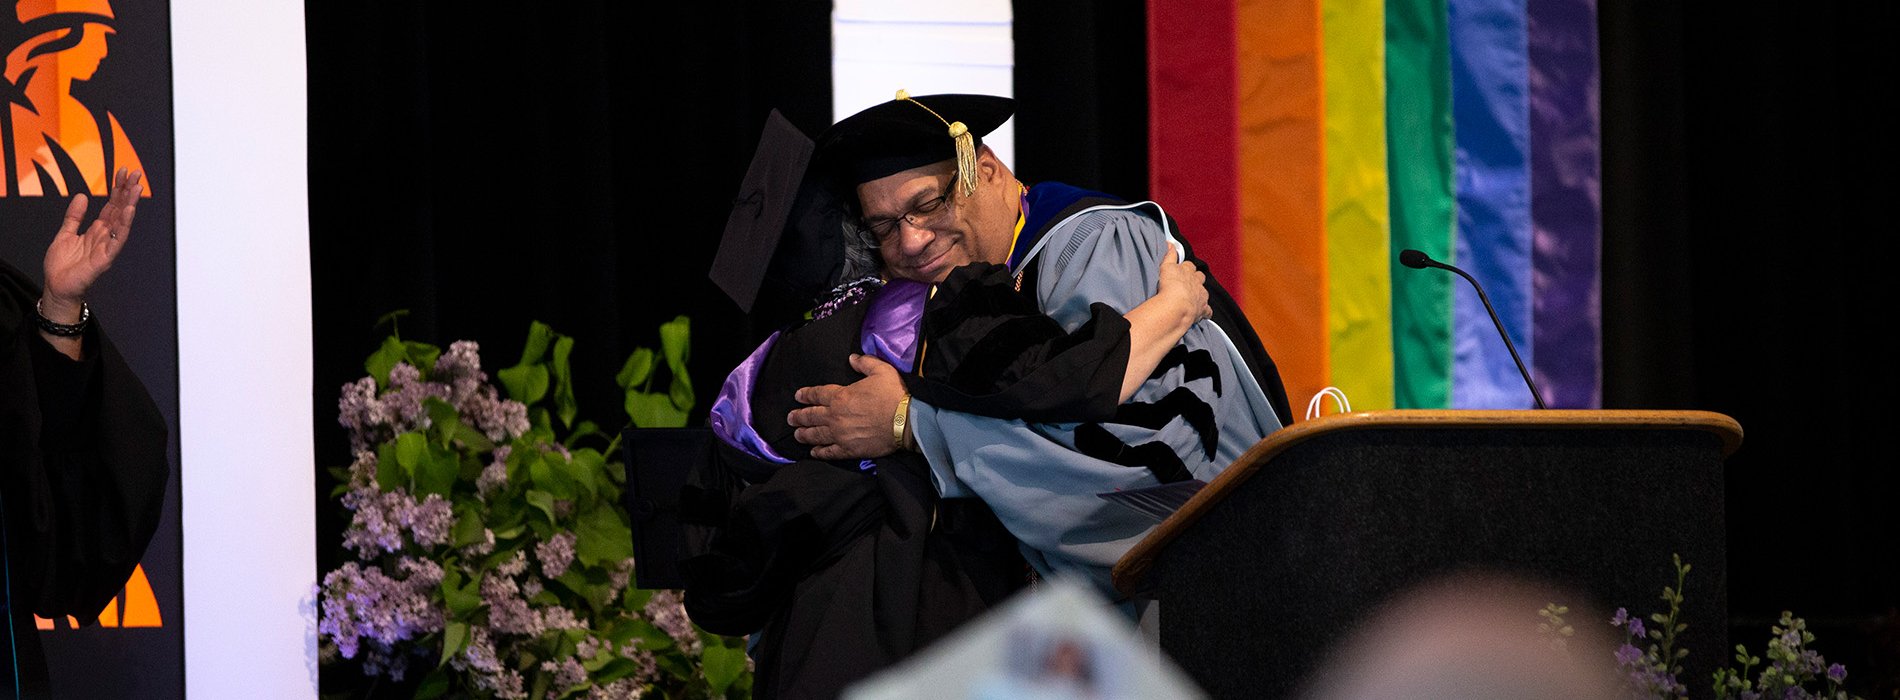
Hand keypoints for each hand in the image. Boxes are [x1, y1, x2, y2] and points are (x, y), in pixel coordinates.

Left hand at [41, 168, 141, 321]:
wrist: (57, 287)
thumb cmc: (62, 265)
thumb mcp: (65, 234)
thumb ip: (74, 216)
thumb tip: (82, 195)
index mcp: (97, 230)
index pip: (112, 205)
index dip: (118, 188)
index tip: (123, 171)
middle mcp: (106, 236)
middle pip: (120, 209)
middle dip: (128, 191)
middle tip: (136, 173)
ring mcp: (108, 246)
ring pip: (123, 221)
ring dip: (131, 204)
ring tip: (137, 187)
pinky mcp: (106, 258)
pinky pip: (118, 239)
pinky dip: (125, 225)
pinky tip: (129, 211)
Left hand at [787, 353, 905, 459]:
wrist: (906, 421)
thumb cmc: (894, 395)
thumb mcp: (881, 370)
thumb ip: (865, 363)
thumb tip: (852, 358)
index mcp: (841, 396)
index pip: (818, 394)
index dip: (806, 395)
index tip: (798, 396)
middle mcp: (835, 416)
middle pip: (812, 416)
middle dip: (799, 416)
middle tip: (790, 418)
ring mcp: (840, 434)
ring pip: (816, 435)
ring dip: (804, 434)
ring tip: (797, 434)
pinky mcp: (849, 450)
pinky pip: (829, 452)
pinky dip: (820, 452)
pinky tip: (814, 452)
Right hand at [1154, 245, 1210, 324]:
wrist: (1176, 306)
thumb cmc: (1169, 286)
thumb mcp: (1166, 266)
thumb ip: (1169, 255)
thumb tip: (1170, 243)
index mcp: (1187, 271)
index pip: (1189, 266)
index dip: (1186, 267)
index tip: (1182, 268)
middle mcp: (1197, 282)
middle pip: (1199, 277)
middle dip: (1196, 278)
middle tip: (1189, 282)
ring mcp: (1201, 296)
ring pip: (1204, 292)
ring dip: (1200, 293)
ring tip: (1194, 297)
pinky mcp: (1202, 309)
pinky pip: (1207, 311)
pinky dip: (1206, 312)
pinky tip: (1203, 313)